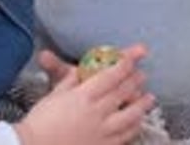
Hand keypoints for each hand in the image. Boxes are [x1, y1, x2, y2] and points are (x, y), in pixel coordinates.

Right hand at [16, 48, 153, 144]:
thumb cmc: (40, 122)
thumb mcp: (55, 94)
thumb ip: (73, 80)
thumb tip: (83, 69)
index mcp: (84, 96)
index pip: (112, 74)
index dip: (128, 61)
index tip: (139, 52)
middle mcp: (96, 113)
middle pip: (123, 92)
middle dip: (136, 80)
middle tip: (143, 74)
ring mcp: (101, 133)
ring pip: (130, 117)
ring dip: (142, 105)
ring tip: (149, 98)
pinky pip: (124, 138)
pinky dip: (133, 128)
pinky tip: (137, 123)